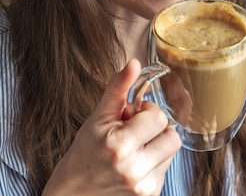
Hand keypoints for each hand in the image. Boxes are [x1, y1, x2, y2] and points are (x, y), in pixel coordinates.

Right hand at [43, 59, 181, 194]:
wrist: (72, 194)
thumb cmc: (84, 154)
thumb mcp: (97, 118)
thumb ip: (118, 88)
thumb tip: (134, 63)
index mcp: (119, 146)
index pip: (159, 118)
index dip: (146, 112)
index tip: (131, 116)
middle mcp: (134, 170)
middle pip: (172, 137)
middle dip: (155, 129)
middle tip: (133, 131)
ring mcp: (143, 187)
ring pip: (171, 152)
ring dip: (156, 145)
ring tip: (133, 148)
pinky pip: (166, 168)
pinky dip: (153, 162)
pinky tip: (134, 164)